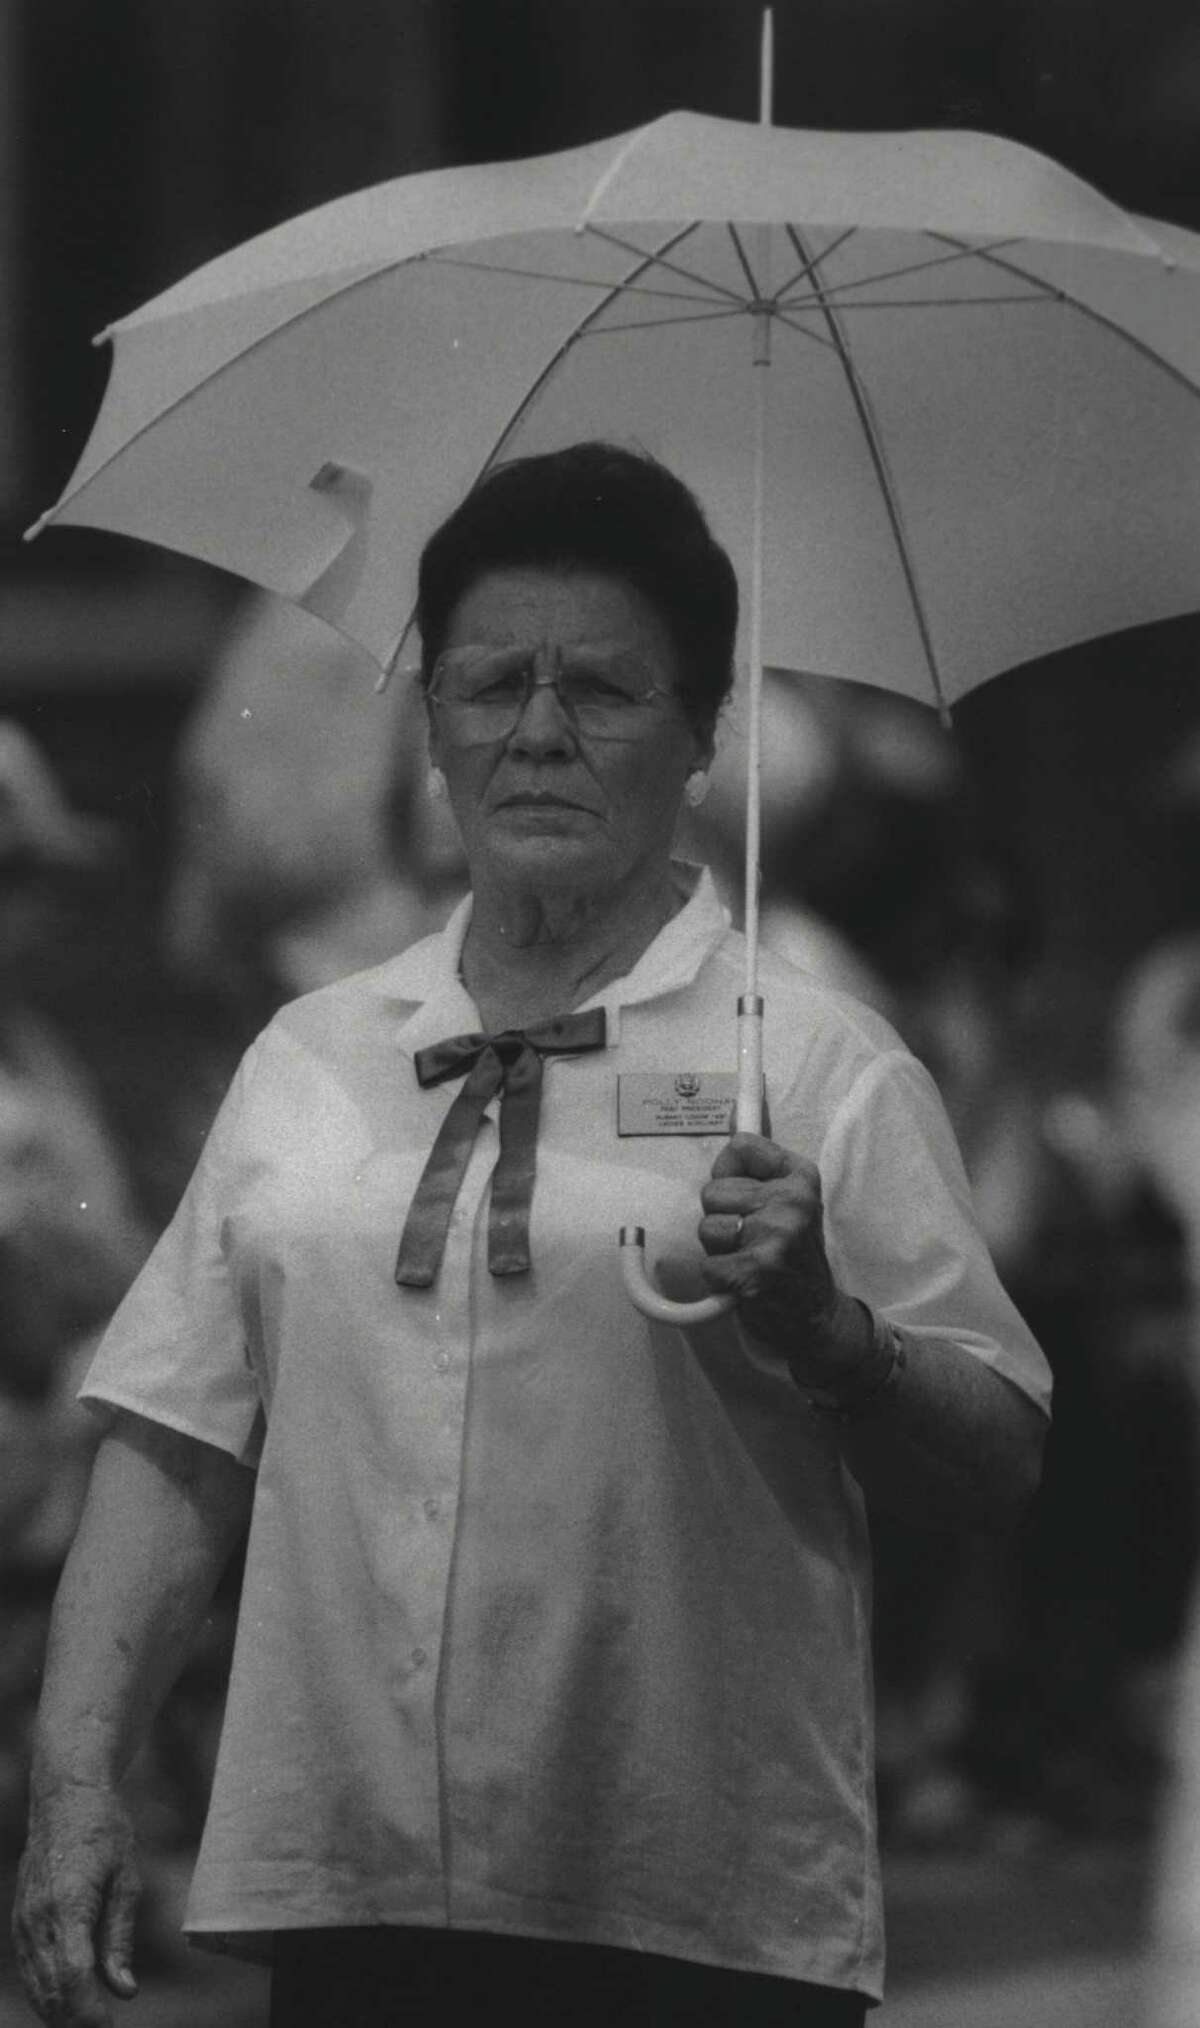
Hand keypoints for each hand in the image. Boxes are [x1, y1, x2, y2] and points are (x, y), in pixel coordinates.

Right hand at [12, 1780, 139, 2025]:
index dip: (88, 2011)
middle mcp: (37, 1917)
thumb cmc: (105, 1831)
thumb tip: (124, 1992)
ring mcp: (23, 1920)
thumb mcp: (126, 1879)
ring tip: (89, 2023)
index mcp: (67, 1904)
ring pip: (35, 1985)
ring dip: (59, 2013)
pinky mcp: (20, 1920)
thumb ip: (119, 1938)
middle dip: (75, 2020)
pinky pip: (28, 1969)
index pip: (72, 1976)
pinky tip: (66, 2004)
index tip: (109, 2026)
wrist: (66, 1796)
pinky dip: (45, 1993)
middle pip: (50, 1989)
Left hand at [698, 1133, 869, 1388]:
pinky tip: (745, 1281)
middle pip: (713, 1191)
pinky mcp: (756, 1270)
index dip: (729, 1174)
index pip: (740, 1147)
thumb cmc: (792, 1254)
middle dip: (722, 1218)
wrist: (815, 1316)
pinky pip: (708, 1265)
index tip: (748, 1196)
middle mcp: (792, 1201)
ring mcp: (776, 1235)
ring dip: (719, 1250)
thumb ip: (758, 1164)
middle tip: (751, 1239)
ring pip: (707, 1228)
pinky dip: (719, 1279)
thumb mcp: (789, 1201)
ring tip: (748, 1259)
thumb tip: (732, 1112)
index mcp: (800, 1177)